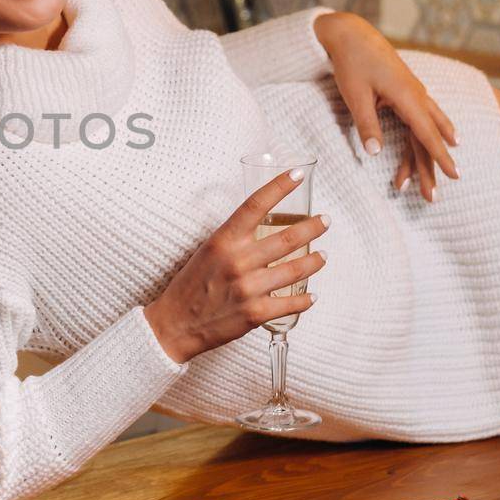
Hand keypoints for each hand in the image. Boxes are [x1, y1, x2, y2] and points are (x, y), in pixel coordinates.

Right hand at [144, 167, 328, 362]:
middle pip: (287, 238)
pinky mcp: (255, 314)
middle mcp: (237, 261)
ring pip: (295, 269)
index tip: (298, 175)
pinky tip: (312, 295)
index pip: (255, 205)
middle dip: (313, 226)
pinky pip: (291, 304)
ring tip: (323, 256)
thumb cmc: (191, 285)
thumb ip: (234, 240)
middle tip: (325, 221)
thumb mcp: (207, 251)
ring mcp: (247, 288)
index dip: (280, 186)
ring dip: (315, 261)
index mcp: (223, 240)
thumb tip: (262, 227)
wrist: (175, 324)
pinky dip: (306, 299)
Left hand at [314, 11, 459, 202]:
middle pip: (429, 137)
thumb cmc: (351, 63)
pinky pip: (423, 116)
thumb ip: (366, 124)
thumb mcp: (355, 95)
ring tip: (439, 176)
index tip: (452, 177)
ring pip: (428, 127)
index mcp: (407, 97)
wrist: (351, 33)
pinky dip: (430, 132)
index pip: (427, 135)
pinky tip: (445, 138)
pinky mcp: (407, 90)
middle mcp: (416, 95)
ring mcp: (414, 92)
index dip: (439, 158)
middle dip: (433, 167)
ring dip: (431, 153)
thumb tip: (375, 153)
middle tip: (433, 196)